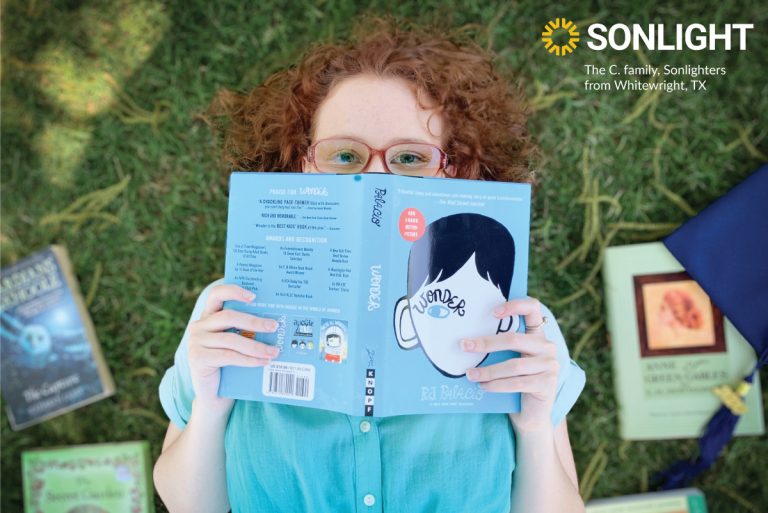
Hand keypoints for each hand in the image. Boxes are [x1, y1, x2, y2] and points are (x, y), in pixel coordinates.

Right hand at [187, 284, 279, 416]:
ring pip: (231, 339)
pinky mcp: (197, 358)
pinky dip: (249, 359)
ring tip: (274, 351)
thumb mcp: (237, 344)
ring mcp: (195, 342)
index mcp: (208, 316)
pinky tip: (263, 361)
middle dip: (254, 322)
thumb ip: (246, 331)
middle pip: (228, 317)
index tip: (254, 296)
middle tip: (274, 327)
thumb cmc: (230, 366)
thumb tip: (275, 323)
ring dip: (256, 345)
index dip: (234, 291)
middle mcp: (199, 326)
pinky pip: (228, 356)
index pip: (217, 294)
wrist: (214, 396)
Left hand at [461, 297, 558, 432]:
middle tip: (464, 346)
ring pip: (513, 365)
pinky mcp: (547, 384)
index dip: (515, 305)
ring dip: (488, 370)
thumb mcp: (510, 359)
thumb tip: (466, 341)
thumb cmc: (515, 382)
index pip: (533, 308)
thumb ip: (500, 347)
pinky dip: (497, 384)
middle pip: (514, 339)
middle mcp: (547, 346)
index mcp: (538, 334)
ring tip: (470, 374)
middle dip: (486, 343)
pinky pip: (517, 382)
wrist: (531, 414)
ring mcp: (550, 365)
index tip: (492, 313)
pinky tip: (483, 386)